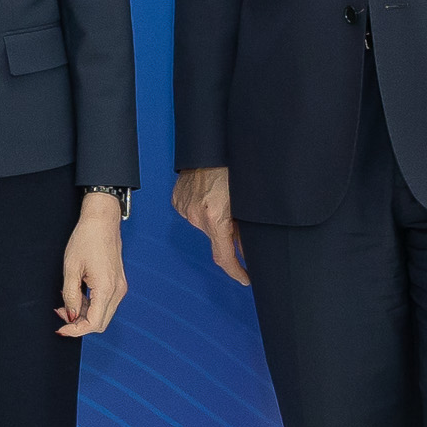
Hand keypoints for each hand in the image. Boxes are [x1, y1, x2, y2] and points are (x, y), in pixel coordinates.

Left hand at [57, 193, 129, 336]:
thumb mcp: (71, 268)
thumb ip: (71, 296)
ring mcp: (120, 287)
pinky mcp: (118, 283)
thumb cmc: (86, 239)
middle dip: (79, 323)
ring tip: (66, 301)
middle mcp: (117, 291)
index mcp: (106, 288)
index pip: (93, 323)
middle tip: (60, 313)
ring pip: (102, 314)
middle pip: (100, 322)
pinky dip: (90, 305)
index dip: (75, 330)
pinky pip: (105, 303)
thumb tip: (70, 315)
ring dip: (83, 314)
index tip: (61, 329)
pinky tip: (77, 295)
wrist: (102, 221)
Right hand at [172, 167, 245, 286]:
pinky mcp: (178, 201)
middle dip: (228, 235)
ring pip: (204, 225)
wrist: (208, 148)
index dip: (236, 271)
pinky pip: (193, 213)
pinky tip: (210, 197)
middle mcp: (196, 216)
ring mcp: (185, 208)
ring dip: (215, 221)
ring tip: (223, 201)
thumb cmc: (230, 168)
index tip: (245, 278)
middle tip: (237, 221)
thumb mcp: (245, 202)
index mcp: (214, 217)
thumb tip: (247, 246)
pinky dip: (203, 211)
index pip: (224, 257)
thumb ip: (245, 228)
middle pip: (215, 238)